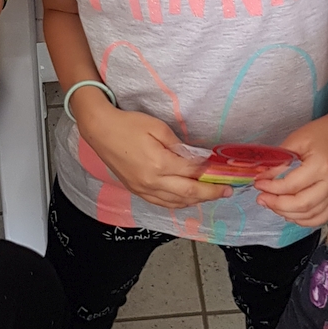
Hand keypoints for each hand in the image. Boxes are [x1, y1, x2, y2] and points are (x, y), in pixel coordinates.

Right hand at [72, 94, 229, 211]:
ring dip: (196, 201)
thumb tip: (197, 158)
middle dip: (211, 193)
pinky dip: (178, 203)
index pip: (192, 173)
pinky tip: (187, 199)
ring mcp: (143, 189)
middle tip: (227, 191)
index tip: (223, 171)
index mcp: (159, 164)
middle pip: (188, 193)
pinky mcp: (137, 191)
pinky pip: (162, 203)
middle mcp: (151, 181)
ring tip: (211, 195)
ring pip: (176, 203)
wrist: (100, 131)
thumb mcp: (158, 127)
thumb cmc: (128, 124)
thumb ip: (180, 146)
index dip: (210, 173)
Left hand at [255, 110, 327, 227]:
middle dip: (277, 205)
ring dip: (287, 214)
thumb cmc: (324, 132)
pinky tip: (290, 213)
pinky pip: (321, 217)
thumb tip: (264, 178)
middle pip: (301, 205)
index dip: (271, 188)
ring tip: (272, 205)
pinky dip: (304, 220)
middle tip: (261, 198)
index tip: (258, 184)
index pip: (291, 185)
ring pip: (310, 215)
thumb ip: (280, 160)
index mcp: (322, 166)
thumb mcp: (298, 139)